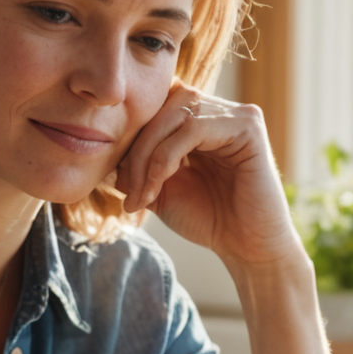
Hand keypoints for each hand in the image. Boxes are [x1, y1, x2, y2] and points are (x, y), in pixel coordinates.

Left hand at [110, 84, 305, 271]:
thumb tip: (104, 147)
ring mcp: (236, 114)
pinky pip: (194, 128)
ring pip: (174, 114)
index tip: (119, 182)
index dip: (130, 139)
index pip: (155, 107)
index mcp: (198, 119)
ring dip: (148, 156)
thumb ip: (136, 165)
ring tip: (142, 194)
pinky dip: (166, 157)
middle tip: (127, 191)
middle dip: (136, 150)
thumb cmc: (207, 218)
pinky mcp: (248, 126)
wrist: (245, 247)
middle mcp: (218, 110)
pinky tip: (159, 185)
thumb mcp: (159, 188)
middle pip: (161, 107)